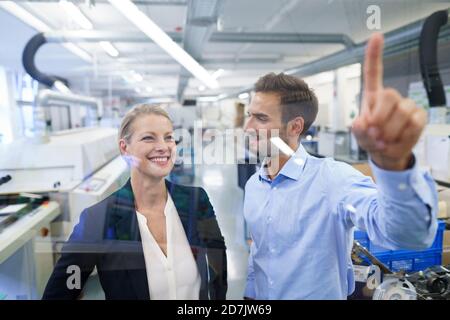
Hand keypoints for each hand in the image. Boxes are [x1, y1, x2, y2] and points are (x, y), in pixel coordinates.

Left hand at [352, 33, 426, 170]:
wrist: (386, 156)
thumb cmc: (370, 140)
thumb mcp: (359, 136)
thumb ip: (358, 129)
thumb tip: (365, 123)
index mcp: (372, 97)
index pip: (373, 73)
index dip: (374, 55)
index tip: (376, 36)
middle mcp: (391, 97)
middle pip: (389, 95)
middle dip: (380, 117)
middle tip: (373, 133)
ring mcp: (407, 106)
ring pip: (403, 112)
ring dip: (388, 133)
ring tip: (381, 142)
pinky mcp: (419, 118)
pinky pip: (413, 126)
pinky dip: (399, 141)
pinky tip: (391, 145)